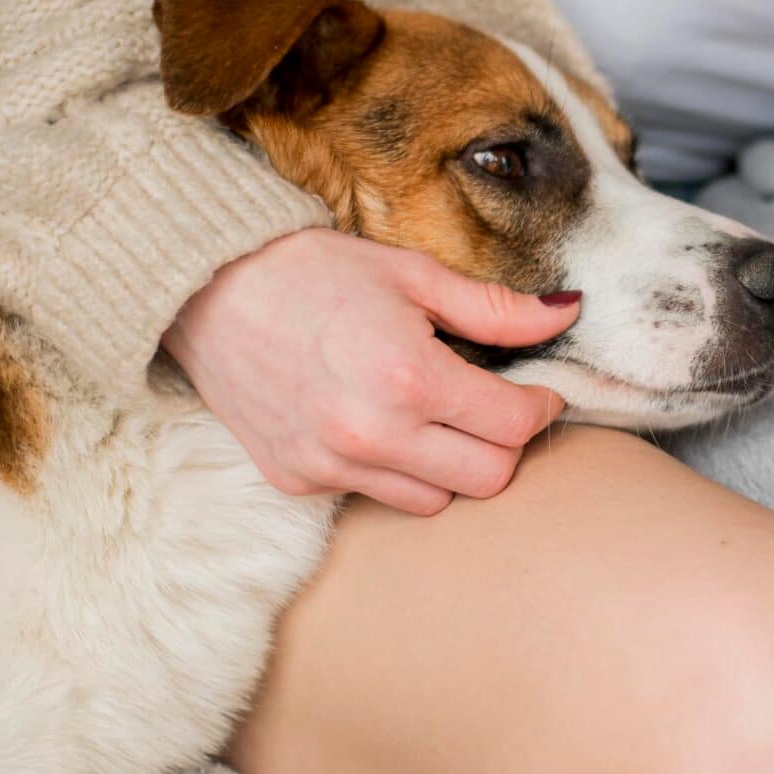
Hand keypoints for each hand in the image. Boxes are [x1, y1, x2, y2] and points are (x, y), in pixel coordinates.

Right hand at [162, 227, 580, 514]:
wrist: (205, 290)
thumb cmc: (312, 271)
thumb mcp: (412, 274)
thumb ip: (495, 309)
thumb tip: (567, 313)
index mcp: (409, 378)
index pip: (514, 425)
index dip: (540, 406)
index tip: (536, 390)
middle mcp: (372, 435)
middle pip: (488, 478)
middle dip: (504, 443)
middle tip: (492, 406)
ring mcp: (331, 466)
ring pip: (436, 501)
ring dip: (450, 465)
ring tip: (431, 415)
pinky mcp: (297, 481)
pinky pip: (374, 496)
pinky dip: (392, 470)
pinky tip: (375, 422)